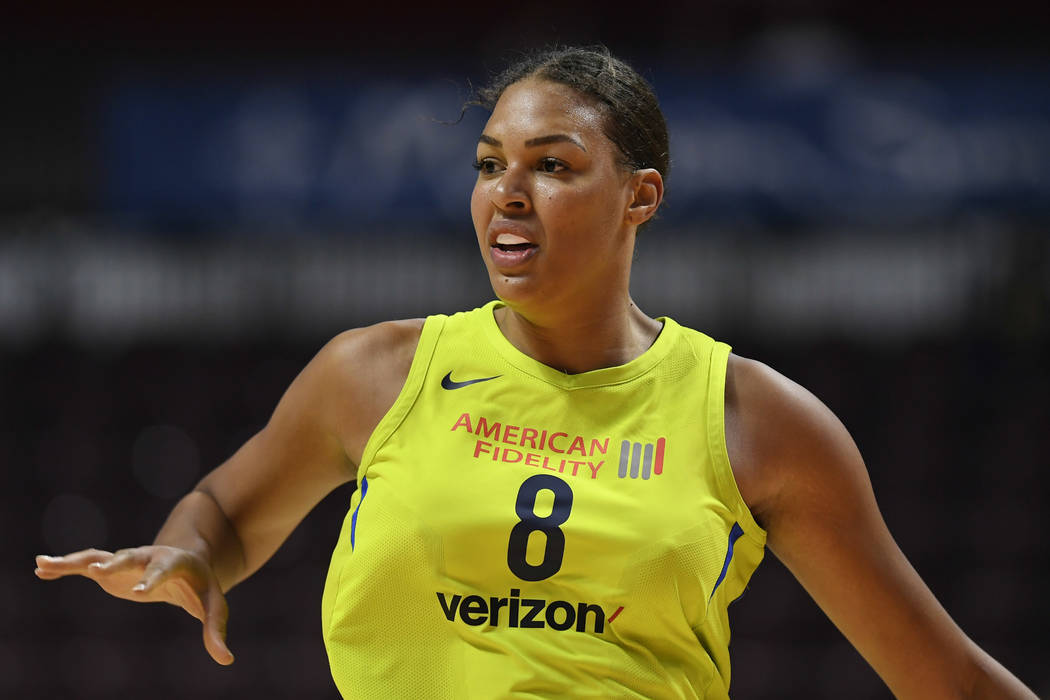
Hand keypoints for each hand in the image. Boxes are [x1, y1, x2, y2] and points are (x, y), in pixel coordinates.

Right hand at [34, 546, 233, 664]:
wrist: (186, 562)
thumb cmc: (201, 587)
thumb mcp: (213, 605)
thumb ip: (217, 630)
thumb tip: (226, 660)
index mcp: (175, 563)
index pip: (164, 570)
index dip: (153, 580)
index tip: (140, 592)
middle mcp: (147, 557)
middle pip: (130, 557)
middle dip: (114, 564)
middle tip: (94, 570)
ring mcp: (127, 561)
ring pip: (99, 558)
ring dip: (74, 561)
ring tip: (45, 563)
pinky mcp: (111, 569)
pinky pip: (85, 565)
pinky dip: (64, 567)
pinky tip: (41, 570)